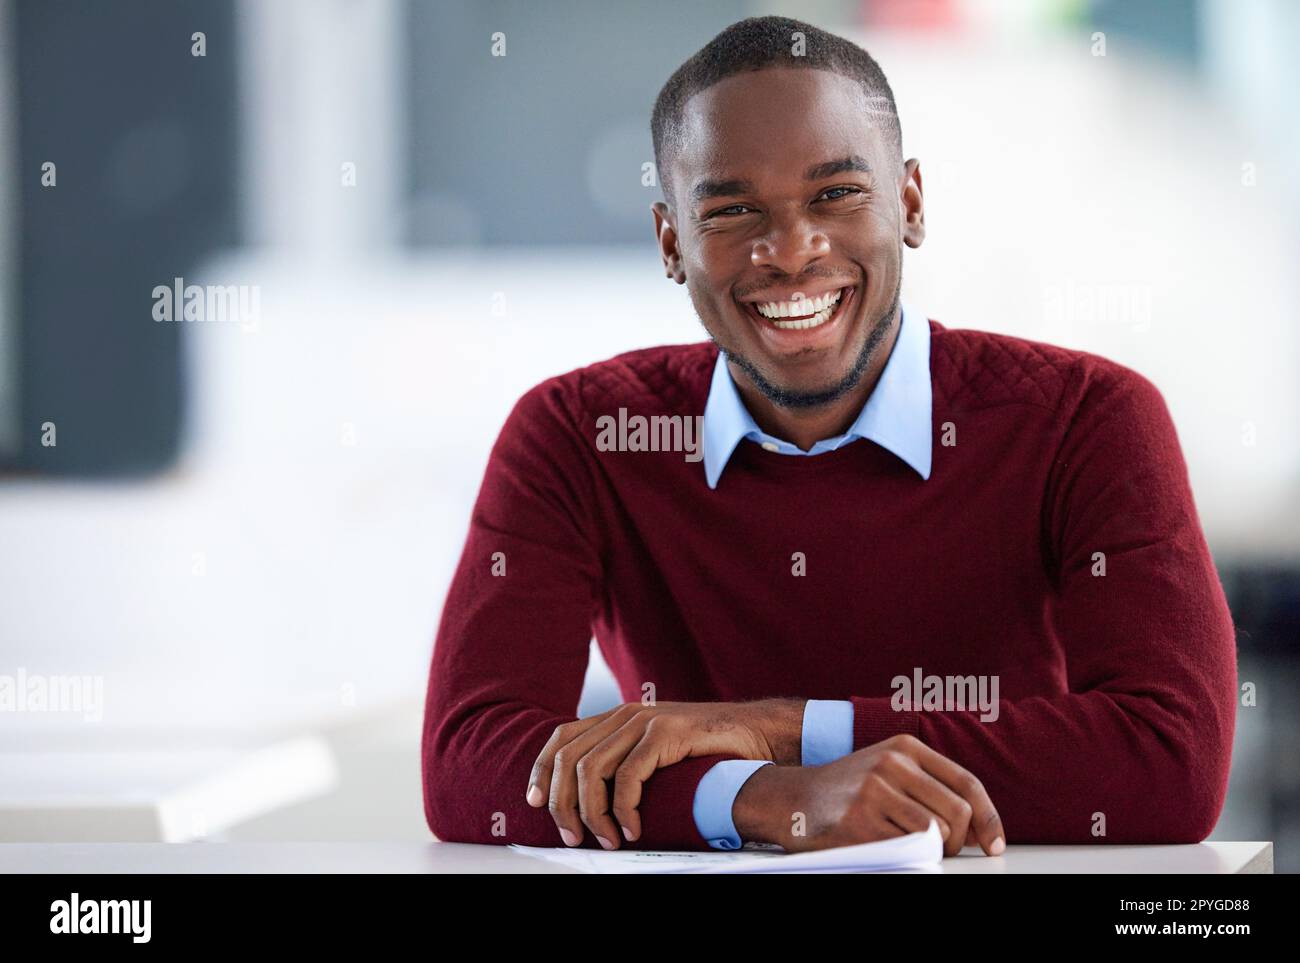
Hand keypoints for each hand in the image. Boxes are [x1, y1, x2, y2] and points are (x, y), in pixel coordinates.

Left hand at [525, 699, 803, 848]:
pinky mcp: (666, 733)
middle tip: (572, 837)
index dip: (540, 771)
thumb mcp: (656, 754)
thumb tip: (589, 801)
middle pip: (568, 758)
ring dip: (591, 813)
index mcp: (617, 717)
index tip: (534, 804)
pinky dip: (623, 809)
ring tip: (607, 841)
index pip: (560, 738)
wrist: (757, 734)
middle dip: (562, 804)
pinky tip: (632, 830)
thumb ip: (626, 764)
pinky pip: (628, 776)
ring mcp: (645, 720)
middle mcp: (625, 714)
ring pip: (591, 769)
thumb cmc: (708, 752)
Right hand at [733, 734, 1005, 856]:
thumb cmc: (849, 790)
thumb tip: (978, 827)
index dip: (988, 818)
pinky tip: (889, 847)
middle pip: (956, 812)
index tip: (995, 844)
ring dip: (933, 851)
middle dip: (959, 841)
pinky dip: (907, 856)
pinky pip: (905, 848)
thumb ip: (929, 786)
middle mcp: (891, 764)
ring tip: (913, 848)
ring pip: (935, 833)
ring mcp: (873, 792)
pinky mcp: (858, 821)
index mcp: (905, 747)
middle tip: (945, 851)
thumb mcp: (888, 770)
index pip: (966, 783)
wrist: (793, 798)